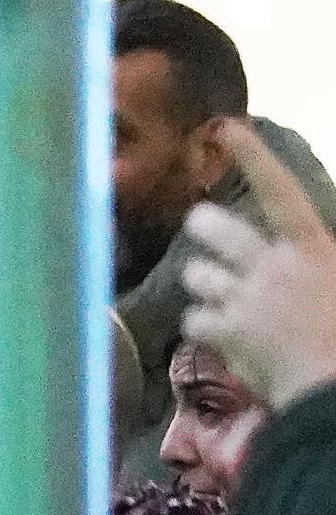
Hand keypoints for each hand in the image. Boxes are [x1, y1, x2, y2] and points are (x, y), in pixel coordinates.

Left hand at [183, 121, 335, 409]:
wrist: (333, 387)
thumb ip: (316, 259)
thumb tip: (301, 248)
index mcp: (313, 247)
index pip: (280, 189)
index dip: (253, 156)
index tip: (226, 128)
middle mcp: (275, 264)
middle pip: (217, 231)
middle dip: (203, 226)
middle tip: (199, 225)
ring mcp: (247, 297)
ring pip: (197, 274)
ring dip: (201, 281)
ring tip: (216, 291)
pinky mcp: (226, 332)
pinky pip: (193, 319)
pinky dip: (202, 326)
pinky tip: (219, 335)